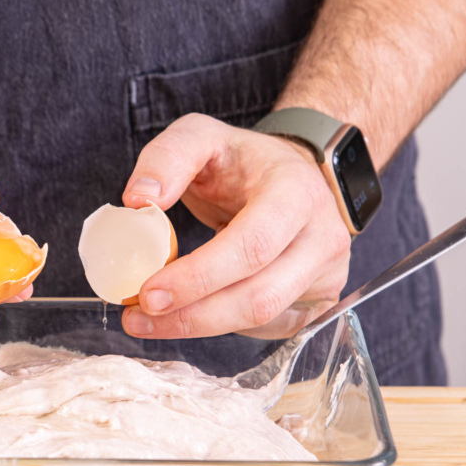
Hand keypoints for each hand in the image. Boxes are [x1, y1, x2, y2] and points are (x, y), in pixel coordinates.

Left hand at [120, 113, 351, 339]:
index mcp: (296, 193)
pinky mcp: (318, 301)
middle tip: (138, 317)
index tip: (147, 293)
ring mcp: (327, 274)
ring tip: (150, 321)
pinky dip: (222, 327)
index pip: (251, 247)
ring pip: (262, 319)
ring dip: (200, 327)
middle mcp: (323, 237)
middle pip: (258, 296)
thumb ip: (167, 157)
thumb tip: (137, 200)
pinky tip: (190, 314)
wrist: (297, 175)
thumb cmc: (244, 161)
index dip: (198, 277)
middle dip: (192, 316)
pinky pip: (267, 328)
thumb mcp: (202, 136)